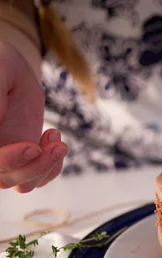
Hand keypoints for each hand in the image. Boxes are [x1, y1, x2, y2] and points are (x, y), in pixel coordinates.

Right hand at [0, 42, 67, 192]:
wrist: (10, 71)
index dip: (8, 161)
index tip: (32, 147)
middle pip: (5, 179)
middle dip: (35, 166)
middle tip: (58, 144)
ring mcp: (4, 158)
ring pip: (22, 183)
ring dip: (45, 167)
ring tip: (58, 140)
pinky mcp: (23, 159)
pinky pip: (38, 178)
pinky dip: (52, 168)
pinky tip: (56, 144)